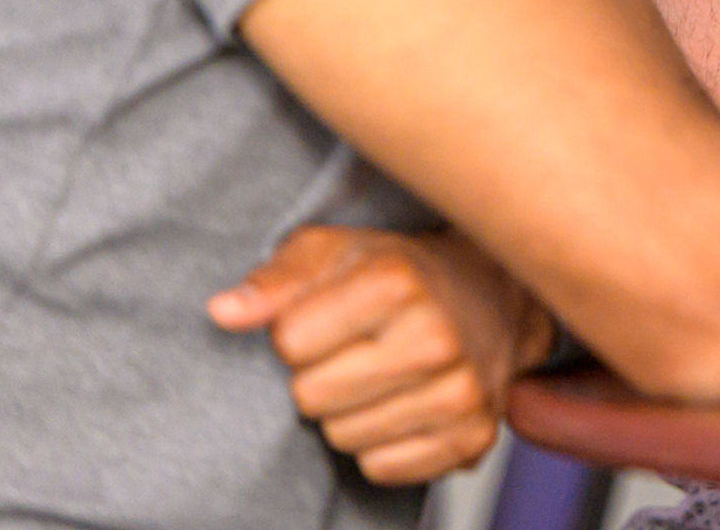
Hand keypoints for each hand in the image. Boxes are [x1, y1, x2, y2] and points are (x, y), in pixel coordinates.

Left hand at [207, 226, 554, 484]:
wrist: (495, 297)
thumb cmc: (400, 273)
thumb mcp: (334, 251)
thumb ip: (276, 279)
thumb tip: (224, 311)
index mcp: (398, 281)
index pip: (288, 341)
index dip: (298, 330)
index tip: (329, 316)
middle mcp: (436, 338)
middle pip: (310, 397)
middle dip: (319, 375)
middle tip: (354, 349)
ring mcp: (460, 393)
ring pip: (342, 438)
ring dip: (348, 413)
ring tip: (381, 374)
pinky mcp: (472, 439)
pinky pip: (380, 468)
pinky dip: (381, 443)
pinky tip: (403, 404)